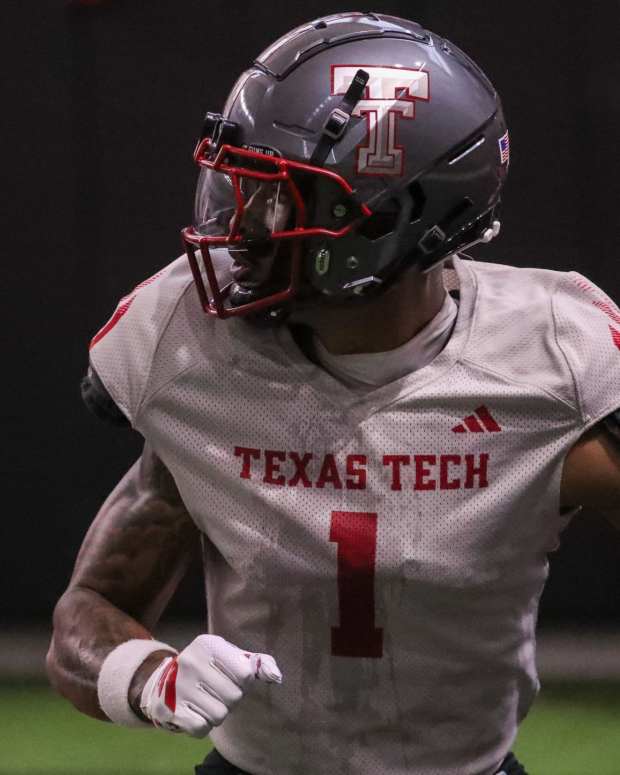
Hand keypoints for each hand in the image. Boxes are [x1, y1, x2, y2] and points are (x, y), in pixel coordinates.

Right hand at [139, 634, 281, 736]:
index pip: (246, 674)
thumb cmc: (209, 667)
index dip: (244, 681)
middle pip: (234, 697)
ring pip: (220, 715)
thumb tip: (276, 676)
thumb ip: (257, 664)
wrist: (164, 680)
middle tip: (219, 691)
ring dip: (218, 713)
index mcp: (208, 644)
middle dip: (232, 698)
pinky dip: (203, 725)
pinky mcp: (171, 709)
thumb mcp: (231, 656)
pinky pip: (202, 728)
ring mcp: (178, 686)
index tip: (232, 677)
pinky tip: (196, 712)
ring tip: (208, 701)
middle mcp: (191, 662)